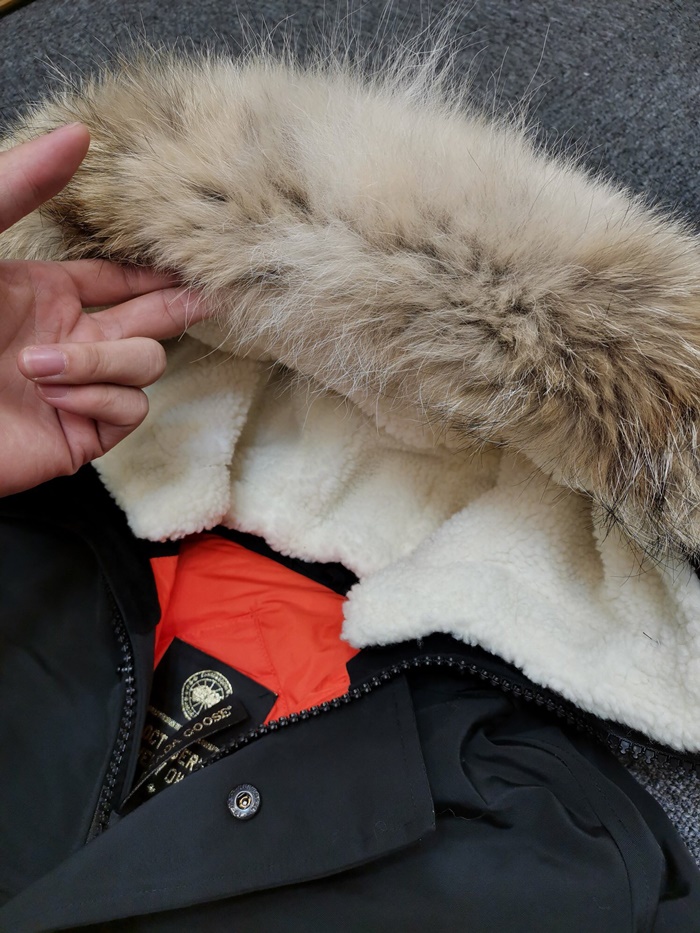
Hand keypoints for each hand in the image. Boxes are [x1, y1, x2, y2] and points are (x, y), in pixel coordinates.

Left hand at [0, 124, 206, 496]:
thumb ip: (20, 187)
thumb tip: (78, 133)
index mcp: (45, 295)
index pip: (119, 281)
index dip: (152, 273)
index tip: (188, 263)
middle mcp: (71, 340)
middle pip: (151, 320)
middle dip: (177, 307)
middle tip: (205, 296)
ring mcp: (81, 389)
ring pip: (146, 363)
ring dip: (100, 361)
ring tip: (35, 364)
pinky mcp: (84, 432)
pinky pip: (131, 408)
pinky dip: (98, 397)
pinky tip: (54, 395)